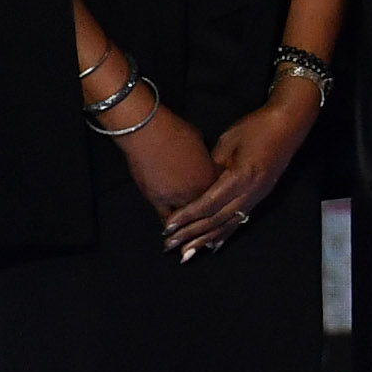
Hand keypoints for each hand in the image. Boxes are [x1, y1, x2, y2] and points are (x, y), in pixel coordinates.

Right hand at [114, 103, 216, 228]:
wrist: (149, 131)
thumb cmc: (175, 131)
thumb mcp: (199, 144)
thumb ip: (203, 159)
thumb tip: (201, 162)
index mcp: (212, 174)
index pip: (221, 194)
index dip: (220, 201)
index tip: (221, 208)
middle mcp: (198, 190)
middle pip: (206, 211)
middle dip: (208, 220)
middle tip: (210, 233)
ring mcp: (178, 196)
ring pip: (188, 220)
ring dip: (190, 229)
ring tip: (192, 240)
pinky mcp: (157, 199)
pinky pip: (166, 218)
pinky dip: (171, 226)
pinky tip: (172, 233)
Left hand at [163, 82, 311, 254]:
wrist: (289, 123)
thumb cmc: (256, 127)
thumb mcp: (228, 142)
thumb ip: (212, 167)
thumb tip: (196, 186)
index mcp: (241, 176)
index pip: (209, 203)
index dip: (187, 217)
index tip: (168, 226)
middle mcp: (251, 191)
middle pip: (217, 219)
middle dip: (192, 234)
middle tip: (170, 246)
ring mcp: (258, 195)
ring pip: (229, 224)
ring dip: (206, 239)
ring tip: (188, 253)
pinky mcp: (260, 195)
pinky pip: (240, 220)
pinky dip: (225, 234)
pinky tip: (214, 245)